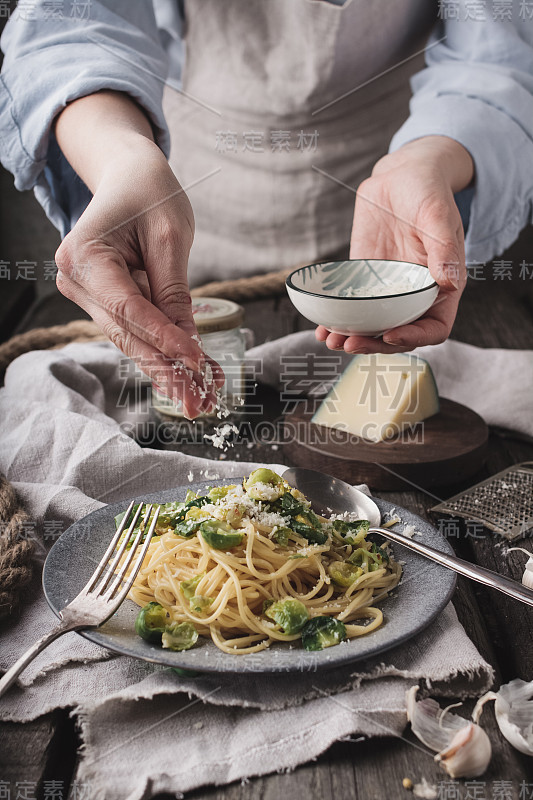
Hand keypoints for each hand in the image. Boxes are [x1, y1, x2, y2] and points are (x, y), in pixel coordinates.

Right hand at [54, 93, 222, 417]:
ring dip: (166, 368)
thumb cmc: (150, 192)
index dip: (164, 339)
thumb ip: (174, 291)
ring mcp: (84, 293)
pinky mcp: (100, 301)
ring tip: (199, 397)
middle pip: (126, 333)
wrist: (129, 175)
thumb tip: (187, 343)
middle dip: (166, 368)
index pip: (128, 308)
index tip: (196, 362)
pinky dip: (161, 351)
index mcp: (84, 254)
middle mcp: (74, 279)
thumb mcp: (170, 236)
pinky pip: (133, 331)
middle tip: (199, 401)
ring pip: (130, 339)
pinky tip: (186, 377)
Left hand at [316, 136, 473, 353]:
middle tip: (350, 344)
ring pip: (373, 326)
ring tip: (331, 341)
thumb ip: (445, 249)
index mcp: (442, 287)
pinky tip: (321, 329)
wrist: (400, 176)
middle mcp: (416, 295)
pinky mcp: (365, 281)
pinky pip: (352, 307)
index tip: (389, 335)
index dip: (414, 337)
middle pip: (399, 334)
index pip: (435, 328)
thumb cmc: (428, 191)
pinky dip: (338, 321)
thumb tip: (450, 282)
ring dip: (353, 339)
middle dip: (374, 345)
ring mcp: (389, 290)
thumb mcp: (438, 215)